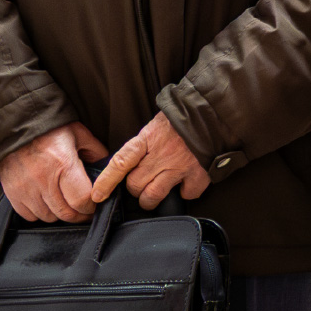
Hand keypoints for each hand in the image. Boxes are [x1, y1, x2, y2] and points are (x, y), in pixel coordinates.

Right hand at [0, 122, 107, 223]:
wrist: (14, 128)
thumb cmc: (49, 130)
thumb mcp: (79, 134)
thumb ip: (96, 152)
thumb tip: (107, 170)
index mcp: (63, 163)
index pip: (81, 199)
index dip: (91, 207)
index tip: (95, 205)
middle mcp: (43, 179)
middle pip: (65, 213)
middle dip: (79, 215)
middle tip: (84, 211)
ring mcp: (25, 188)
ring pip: (48, 216)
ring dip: (59, 214)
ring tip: (65, 205)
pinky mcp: (12, 193)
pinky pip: (29, 215)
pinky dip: (40, 213)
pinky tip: (47, 202)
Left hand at [88, 113, 210, 208]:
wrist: (213, 112)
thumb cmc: (182, 118)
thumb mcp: (155, 125)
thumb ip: (142, 144)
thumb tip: (127, 163)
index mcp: (147, 139)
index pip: (120, 163)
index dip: (106, 182)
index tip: (97, 195)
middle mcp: (161, 155)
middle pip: (135, 185)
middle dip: (135, 188)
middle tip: (142, 182)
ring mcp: (179, 166)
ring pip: (153, 196)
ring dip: (151, 198)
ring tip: (156, 193)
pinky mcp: (199, 174)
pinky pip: (186, 194)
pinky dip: (185, 192)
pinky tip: (185, 184)